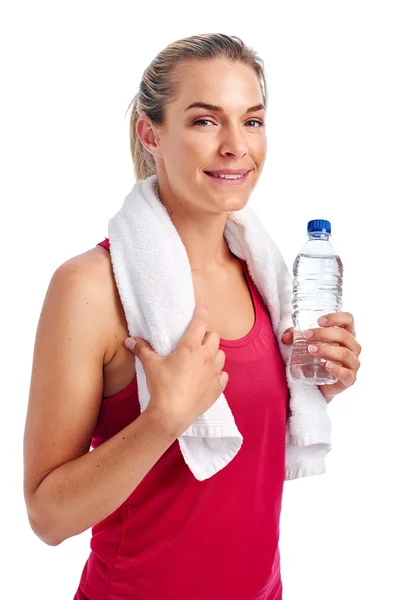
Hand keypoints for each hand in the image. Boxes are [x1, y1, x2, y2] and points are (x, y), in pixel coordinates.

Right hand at [125, 302, 228, 436]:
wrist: (172, 414)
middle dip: (207, 335)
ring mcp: (214, 372)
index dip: (201, 311)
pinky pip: (223, 375)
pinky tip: (208, 376)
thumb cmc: (162, 386)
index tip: (201, 306)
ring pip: (221, 354)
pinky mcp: (218, 388)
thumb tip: (130, 340)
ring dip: (213, 353)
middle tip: (196, 339)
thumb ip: (142, 350)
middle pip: (214, 336)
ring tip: (203, 357)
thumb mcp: (150, 365)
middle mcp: (206, 356)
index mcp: (191, 347)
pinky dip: (218, 373)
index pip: (201, 322)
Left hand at [281, 312, 360, 403]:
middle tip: (306, 335)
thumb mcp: (307, 344)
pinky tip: (326, 365)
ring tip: (310, 349)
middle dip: (324, 333)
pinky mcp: (349, 379)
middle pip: (344, 335)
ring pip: (345, 353)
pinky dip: (336, 369)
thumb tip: (284, 338)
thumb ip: (296, 338)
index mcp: (346, 334)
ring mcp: (353, 364)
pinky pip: (346, 374)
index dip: (336, 317)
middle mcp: (353, 347)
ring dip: (327, 350)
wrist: (320, 385)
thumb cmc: (317, 359)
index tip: (319, 321)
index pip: (348, 320)